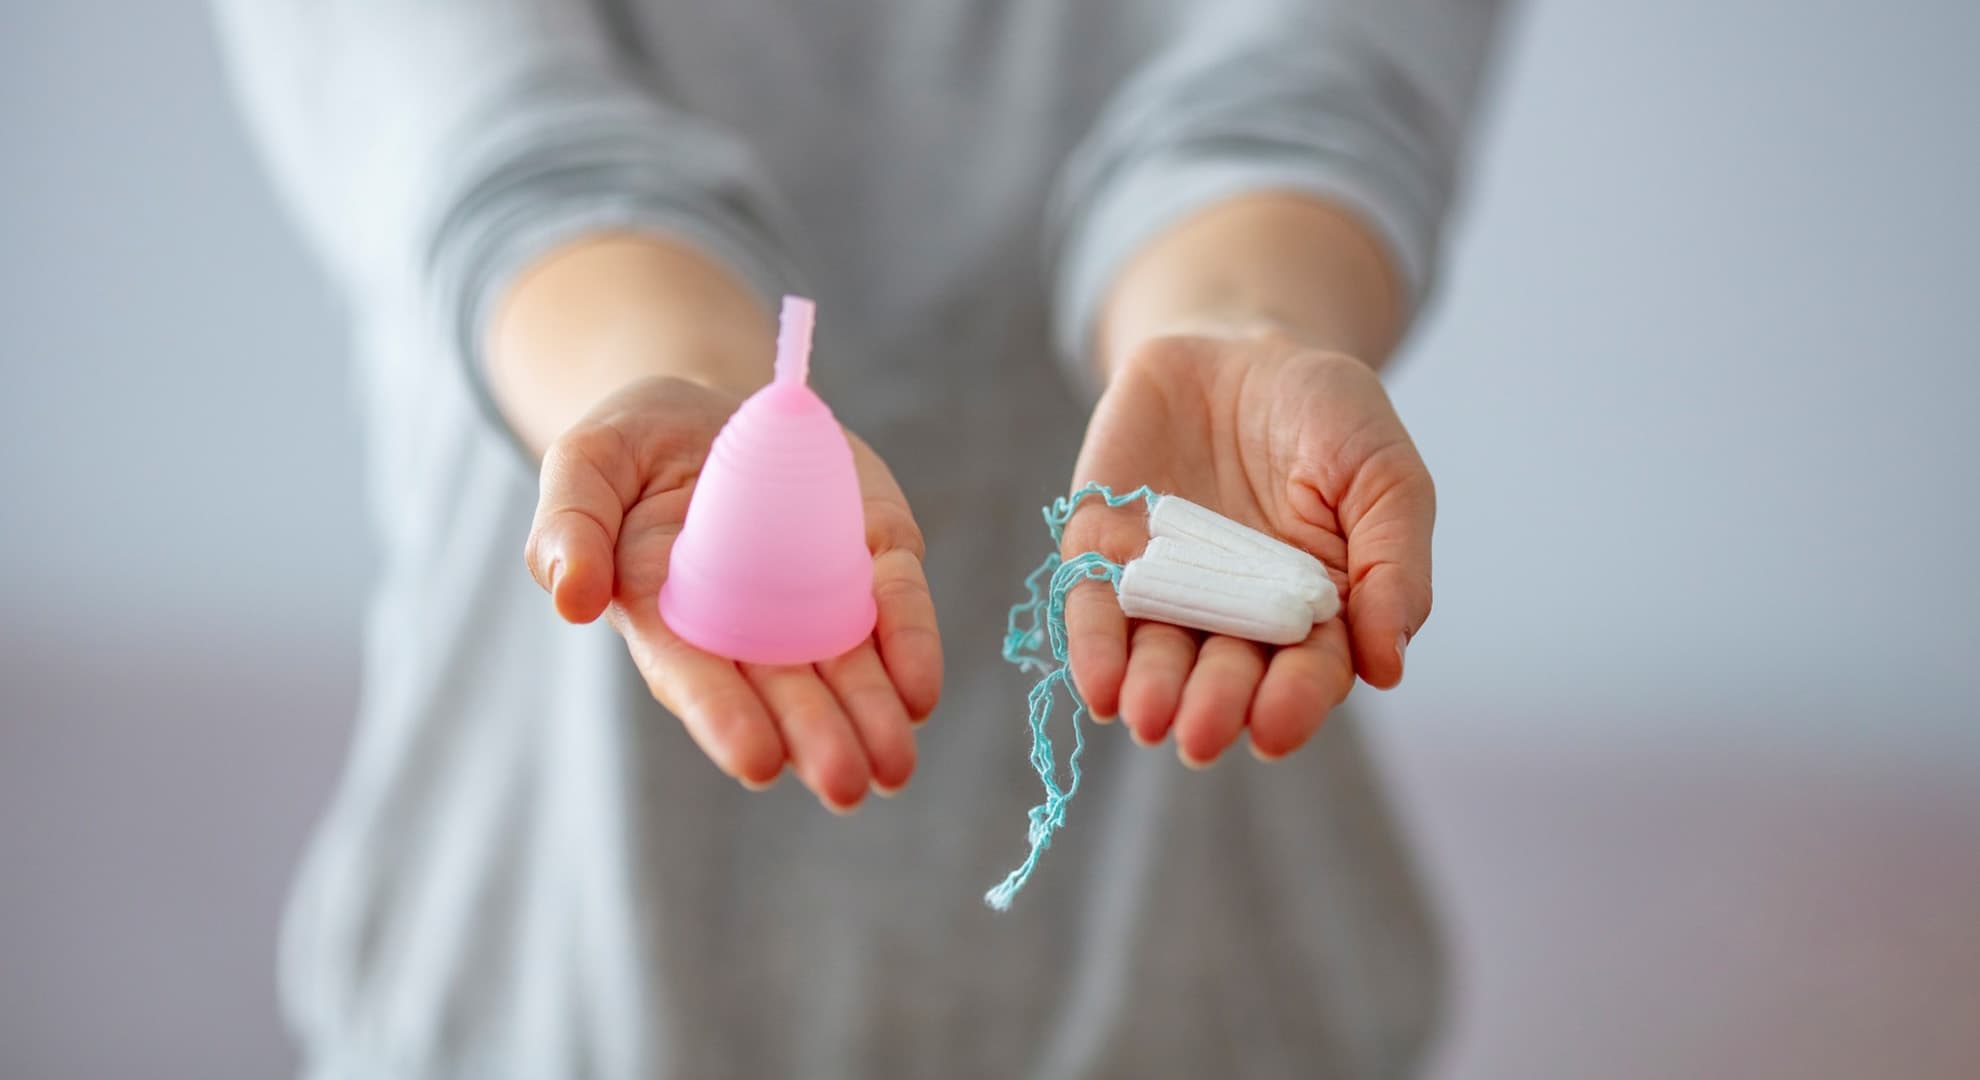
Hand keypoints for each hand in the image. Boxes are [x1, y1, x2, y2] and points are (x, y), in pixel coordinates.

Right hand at [522, 376, 942, 810]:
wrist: (713, 408)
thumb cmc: (635, 448)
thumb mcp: (586, 460)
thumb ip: (569, 524)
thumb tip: (571, 599)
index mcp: (667, 616)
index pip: (694, 676)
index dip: (722, 718)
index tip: (755, 761)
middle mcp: (747, 626)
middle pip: (783, 692)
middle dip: (816, 738)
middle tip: (846, 786)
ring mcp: (815, 598)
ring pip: (849, 671)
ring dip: (875, 718)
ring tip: (894, 765)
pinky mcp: (871, 559)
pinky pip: (896, 606)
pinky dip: (912, 645)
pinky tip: (919, 691)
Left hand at [1062, 332, 1433, 765]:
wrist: (1242, 344)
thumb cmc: (1329, 417)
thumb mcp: (1384, 474)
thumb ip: (1393, 564)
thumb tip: (1389, 666)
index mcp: (1315, 613)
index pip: (1308, 672)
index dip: (1294, 703)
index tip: (1276, 728)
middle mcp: (1235, 616)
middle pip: (1226, 675)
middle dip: (1214, 705)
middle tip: (1200, 734)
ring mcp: (1165, 587)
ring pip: (1156, 656)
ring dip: (1150, 691)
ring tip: (1146, 718)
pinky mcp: (1103, 551)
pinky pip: (1093, 608)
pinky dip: (1094, 649)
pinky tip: (1097, 686)